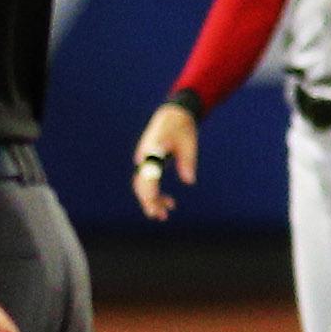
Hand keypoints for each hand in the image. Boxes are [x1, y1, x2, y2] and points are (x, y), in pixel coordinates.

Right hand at [131, 103, 200, 221]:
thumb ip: (187, 162)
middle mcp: (144, 155)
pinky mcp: (148, 162)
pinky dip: (156, 193)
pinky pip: (148, 181)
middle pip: (141, 182)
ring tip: (164, 215)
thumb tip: (189, 181)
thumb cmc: (182, 128)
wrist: (173, 114)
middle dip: (149, 201)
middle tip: (160, 216)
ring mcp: (144, 159)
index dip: (149, 191)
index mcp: (153, 148)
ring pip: (143, 185)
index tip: (153, 206)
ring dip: (152, 200)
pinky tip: (169, 202)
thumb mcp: (189, 144)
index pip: (148, 174)